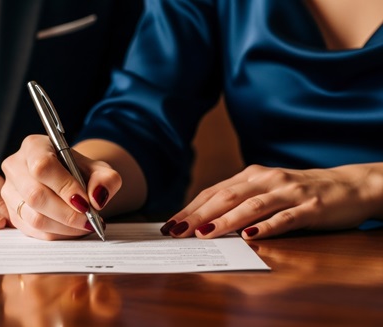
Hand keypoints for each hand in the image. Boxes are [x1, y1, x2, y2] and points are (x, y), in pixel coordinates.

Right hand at [1, 135, 120, 239]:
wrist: (69, 179)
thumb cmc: (80, 171)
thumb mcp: (100, 169)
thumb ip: (106, 179)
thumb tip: (97, 198)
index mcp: (34, 146)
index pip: (42, 167)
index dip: (64, 187)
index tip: (85, 202)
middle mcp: (15, 166)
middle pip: (35, 195)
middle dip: (67, 214)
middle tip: (88, 219)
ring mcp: (10, 191)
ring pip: (34, 218)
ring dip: (64, 227)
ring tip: (83, 225)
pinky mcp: (12, 213)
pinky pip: (33, 231)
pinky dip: (57, 234)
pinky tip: (71, 229)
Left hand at [161, 164, 382, 238]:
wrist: (348, 185)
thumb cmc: (298, 191)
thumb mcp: (265, 190)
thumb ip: (239, 201)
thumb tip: (202, 221)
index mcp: (251, 176)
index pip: (213, 192)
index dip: (190, 208)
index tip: (169, 224)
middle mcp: (266, 180)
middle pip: (226, 197)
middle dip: (198, 215)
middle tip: (177, 231)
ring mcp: (289, 192)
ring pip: (252, 206)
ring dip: (226, 220)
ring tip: (205, 233)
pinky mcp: (310, 207)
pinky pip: (286, 218)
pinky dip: (267, 226)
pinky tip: (250, 235)